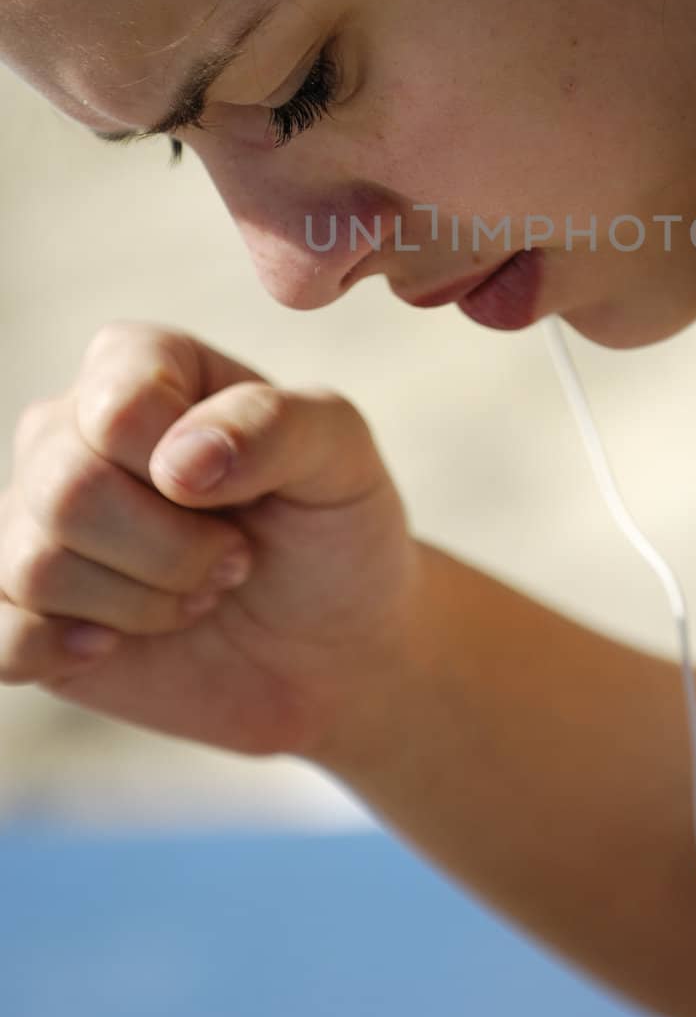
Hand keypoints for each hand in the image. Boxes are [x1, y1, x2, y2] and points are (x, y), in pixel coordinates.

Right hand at [0, 320, 419, 762]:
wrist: (333, 646)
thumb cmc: (332, 528)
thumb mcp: (341, 454)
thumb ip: (277, 426)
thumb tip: (177, 462)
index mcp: (139, 365)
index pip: (119, 406)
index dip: (190, 470)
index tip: (247, 494)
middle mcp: (68, 430)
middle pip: (68, 489)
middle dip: (174, 551)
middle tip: (234, 562)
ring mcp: (34, 519)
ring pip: (34, 565)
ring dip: (144, 603)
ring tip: (198, 595)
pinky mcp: (17, 610)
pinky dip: (62, 651)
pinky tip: (116, 645)